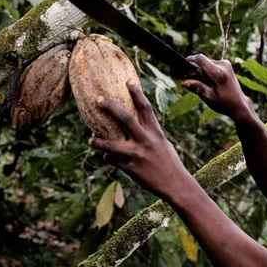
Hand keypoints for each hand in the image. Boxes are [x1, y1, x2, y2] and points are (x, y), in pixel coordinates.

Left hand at [90, 82, 194, 199]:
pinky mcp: (131, 169)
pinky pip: (114, 161)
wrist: (175, 185)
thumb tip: (132, 125)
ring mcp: (137, 155)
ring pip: (113, 145)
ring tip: (91, 140)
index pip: (145, 108)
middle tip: (97, 99)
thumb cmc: (168, 162)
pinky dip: (109, 158)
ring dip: (100, 142)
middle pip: (126, 119)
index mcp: (156, 132)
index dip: (137, 93)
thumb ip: (148, 133)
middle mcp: (146, 141)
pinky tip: (106, 157)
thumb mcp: (161, 144)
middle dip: (111, 108)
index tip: (128, 81)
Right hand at [182, 54, 254, 121]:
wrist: (239, 105)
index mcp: (219, 73)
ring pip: (206, 62)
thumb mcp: (209, 98)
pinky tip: (206, 81)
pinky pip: (211, 64)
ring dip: (200, 70)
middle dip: (194, 68)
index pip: (201, 59)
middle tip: (187, 78)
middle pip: (203, 61)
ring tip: (198, 82)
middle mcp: (223, 65)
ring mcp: (226, 64)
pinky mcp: (226, 65)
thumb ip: (197, 88)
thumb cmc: (224, 103)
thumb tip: (183, 82)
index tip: (181, 65)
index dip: (189, 60)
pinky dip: (206, 71)